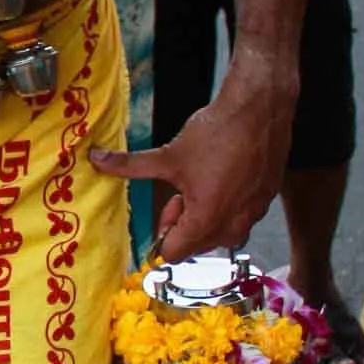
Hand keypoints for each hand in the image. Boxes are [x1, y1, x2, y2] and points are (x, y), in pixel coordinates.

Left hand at [92, 66, 294, 261]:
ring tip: (204, 182)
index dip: (164, 232)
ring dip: (206, 216)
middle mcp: (233, 225)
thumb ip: (131, 165)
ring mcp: (254, 215)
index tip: (168, 205)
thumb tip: (97, 161)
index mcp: (206, 220)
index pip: (174, 253)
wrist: (260, 110)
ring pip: (219, 234)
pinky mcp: (266, 202)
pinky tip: (224, 177)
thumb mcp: (168, 156)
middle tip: (182, 191)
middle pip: (196, 245)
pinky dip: (228, 206)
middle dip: (184, 224)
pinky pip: (241, 218)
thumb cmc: (218, 133)